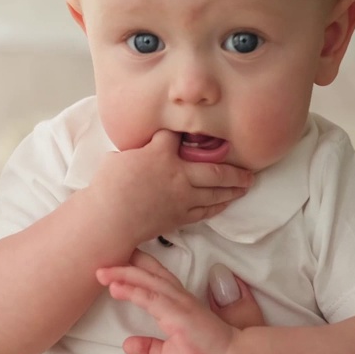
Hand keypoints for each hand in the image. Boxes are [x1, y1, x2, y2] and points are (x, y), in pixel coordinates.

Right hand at [87, 129, 251, 244]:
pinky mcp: (180, 217)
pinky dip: (218, 206)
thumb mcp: (117, 159)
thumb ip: (136, 153)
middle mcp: (178, 174)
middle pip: (214, 168)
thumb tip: (140, 153)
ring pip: (215, 191)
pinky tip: (226, 202)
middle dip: (233, 168)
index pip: (176, 137)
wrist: (109, 219)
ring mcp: (182, 197)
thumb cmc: (107, 188)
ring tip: (246, 184)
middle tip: (248, 168)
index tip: (186, 134)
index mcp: (160, 154)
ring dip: (234, 187)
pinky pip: (205, 211)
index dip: (181, 134)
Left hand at [95, 250, 237, 353]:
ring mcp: (179, 304)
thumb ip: (149, 349)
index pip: (154, 280)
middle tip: (101, 262)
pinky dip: (132, 290)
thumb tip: (127, 345)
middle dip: (125, 266)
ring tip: (102, 272)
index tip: (115, 264)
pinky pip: (151, 298)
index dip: (136, 270)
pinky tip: (116, 287)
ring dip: (124, 274)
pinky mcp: (179, 314)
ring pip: (147, 282)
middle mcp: (178, 299)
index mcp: (177, 305)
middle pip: (149, 274)